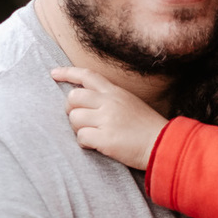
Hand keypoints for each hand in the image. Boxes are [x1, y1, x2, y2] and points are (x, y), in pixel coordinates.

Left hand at [52, 67, 167, 169]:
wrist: (164, 145)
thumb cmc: (147, 127)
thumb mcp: (130, 103)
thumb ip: (110, 99)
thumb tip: (86, 103)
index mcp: (115, 92)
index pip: (87, 75)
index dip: (67, 73)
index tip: (53, 74)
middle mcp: (110, 102)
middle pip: (73, 97)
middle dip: (71, 110)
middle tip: (81, 120)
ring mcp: (107, 119)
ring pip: (74, 118)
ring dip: (78, 128)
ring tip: (92, 135)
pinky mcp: (106, 138)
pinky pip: (81, 137)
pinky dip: (84, 143)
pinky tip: (96, 145)